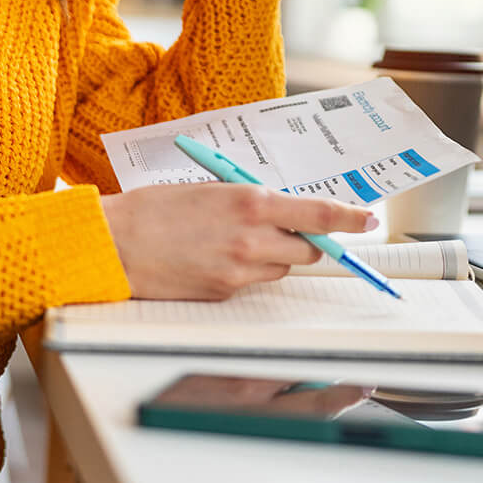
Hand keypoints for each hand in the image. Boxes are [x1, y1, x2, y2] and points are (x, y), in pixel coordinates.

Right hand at [99, 183, 376, 300]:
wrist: (116, 243)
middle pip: (307, 249)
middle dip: (302, 240)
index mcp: (249, 202)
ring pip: (280, 268)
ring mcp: (239, 270)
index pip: (318, 214)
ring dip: (271, 256)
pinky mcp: (225, 293)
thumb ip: (248, 199)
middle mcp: (252, 238)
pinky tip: (211, 256)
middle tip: (284, 229)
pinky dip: (243, 271)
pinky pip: (251, 283)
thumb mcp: (209, 189)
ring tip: (232, 241)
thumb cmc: (153, 208)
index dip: (348, 217)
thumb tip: (278, 209)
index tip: (366, 218)